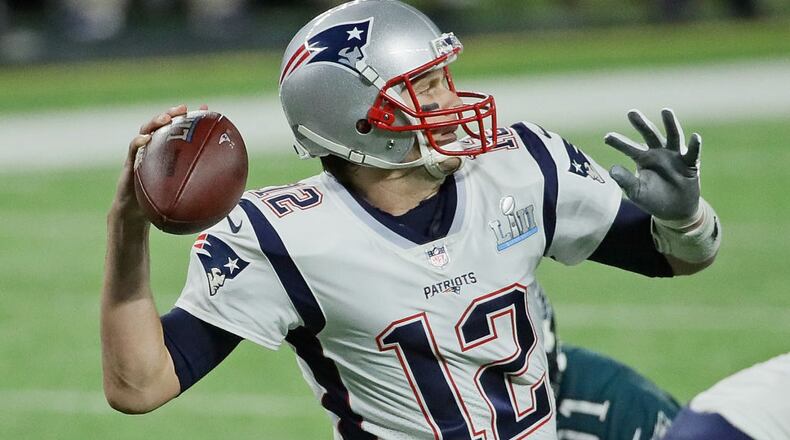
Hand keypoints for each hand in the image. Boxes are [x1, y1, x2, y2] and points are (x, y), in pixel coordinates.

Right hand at [109, 104, 207, 222]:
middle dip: (172, 113)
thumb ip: (202, 186)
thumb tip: (232, 190)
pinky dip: (138, 141)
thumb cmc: (161, 200)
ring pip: (146, 131)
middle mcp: (154, 148)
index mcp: (167, 151)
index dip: (191, 119)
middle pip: (163, 125)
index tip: (205, 110)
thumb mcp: (184, 191)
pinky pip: (132, 149)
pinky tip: (146, 139)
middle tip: (183, 109)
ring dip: (155, 122)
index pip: (179, 130)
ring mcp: (140, 153)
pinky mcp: (129, 162)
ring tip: (166, 119)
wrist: (136, 212)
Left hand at [604, 108, 700, 220]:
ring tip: (665, 111)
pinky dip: (695, 145)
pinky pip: (693, 153)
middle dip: (641, 124)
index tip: (606, 138)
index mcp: (643, 158)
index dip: (619, 143)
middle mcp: (659, 152)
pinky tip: (695, 136)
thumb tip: (612, 169)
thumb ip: (625, 181)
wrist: (674, 210)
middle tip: (631, 113)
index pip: (629, 148)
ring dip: (670, 123)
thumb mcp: (636, 192)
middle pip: (649, 134)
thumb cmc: (653, 198)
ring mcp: (675, 155)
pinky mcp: (690, 163)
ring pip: (672, 136)